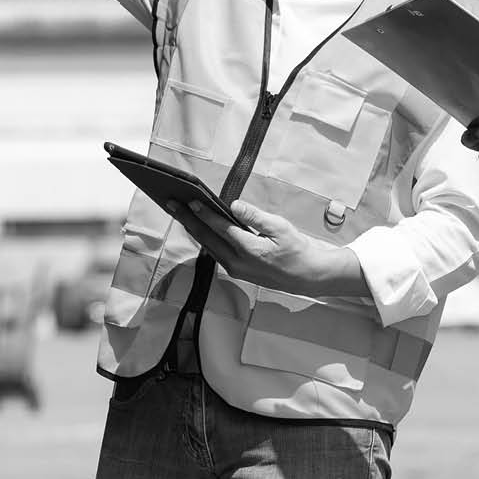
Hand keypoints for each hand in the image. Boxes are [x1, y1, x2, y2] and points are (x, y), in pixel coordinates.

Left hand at [162, 199, 362, 295]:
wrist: (307, 277)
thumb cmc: (297, 249)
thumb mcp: (281, 228)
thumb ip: (255, 217)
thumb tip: (234, 205)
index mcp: (250, 250)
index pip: (220, 229)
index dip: (203, 214)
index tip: (189, 201)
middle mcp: (237, 263)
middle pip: (206, 238)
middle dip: (187, 219)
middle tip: (171, 203)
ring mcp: (235, 269)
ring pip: (207, 246)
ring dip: (193, 228)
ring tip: (178, 212)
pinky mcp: (236, 271)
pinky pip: (214, 252)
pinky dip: (204, 238)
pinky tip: (197, 226)